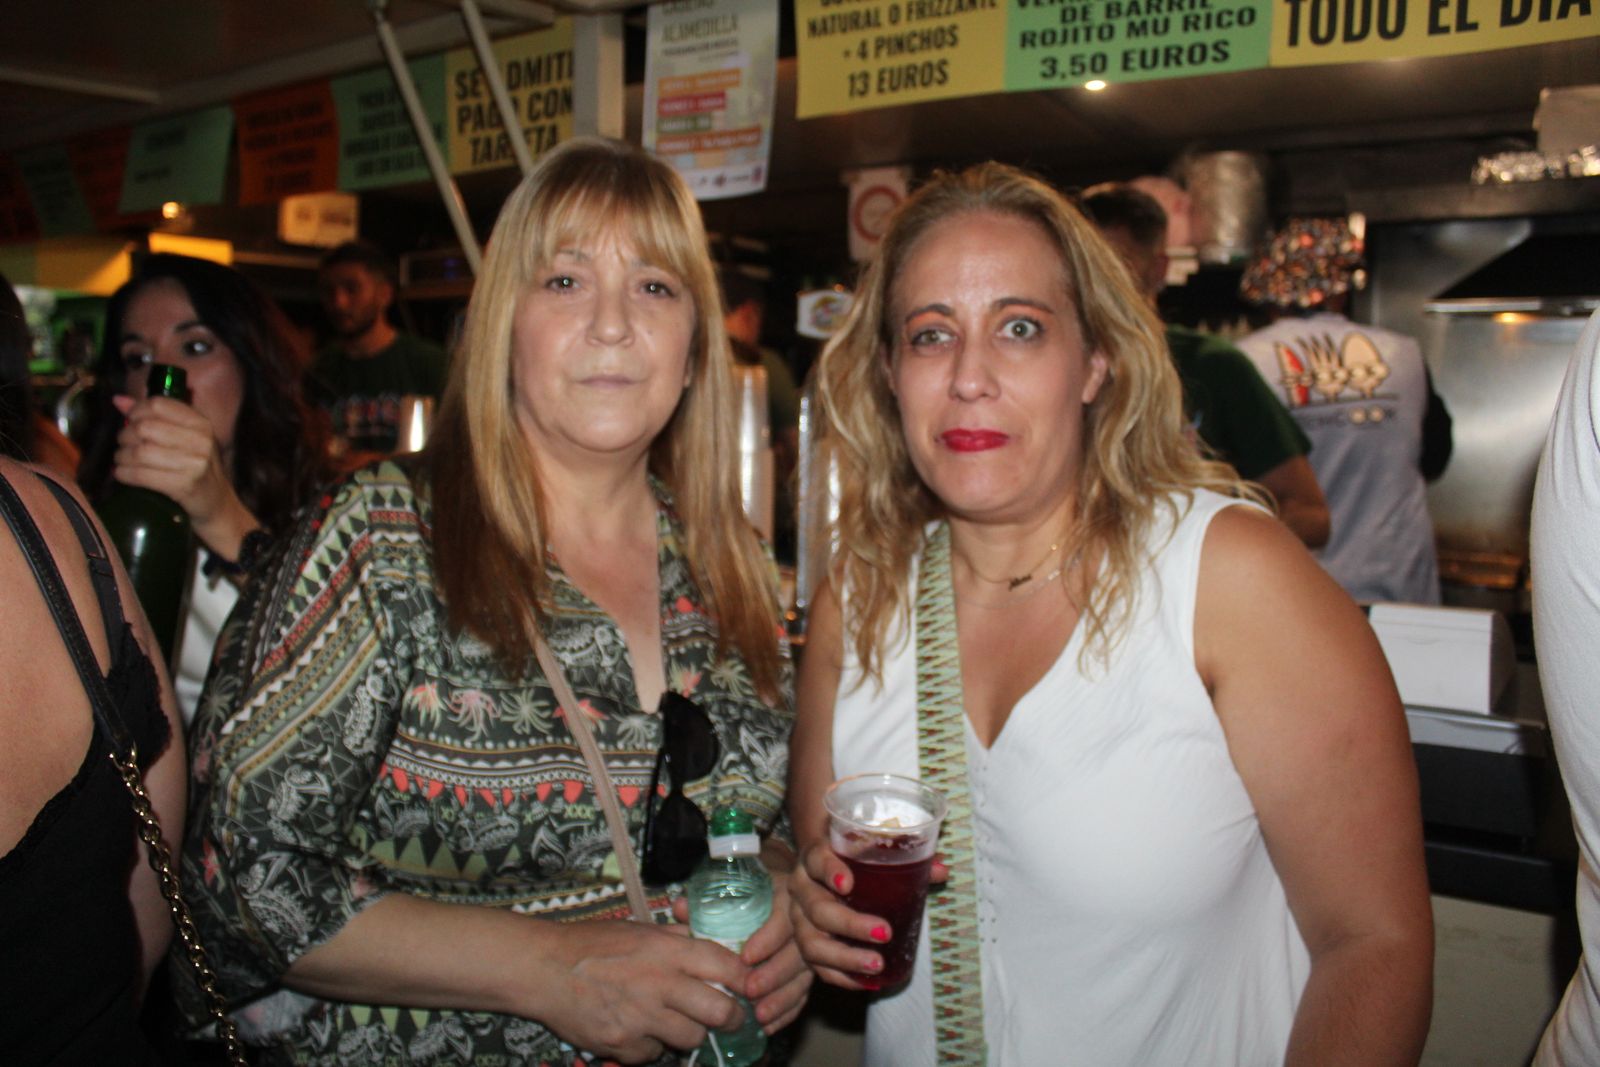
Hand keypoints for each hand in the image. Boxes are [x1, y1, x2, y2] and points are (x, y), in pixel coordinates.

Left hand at [112, 394, 254, 556]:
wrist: (217, 507)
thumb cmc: (197, 470)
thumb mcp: (184, 439)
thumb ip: (154, 418)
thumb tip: (119, 400)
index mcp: (201, 424)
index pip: (158, 405)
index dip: (136, 411)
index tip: (130, 422)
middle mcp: (200, 441)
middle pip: (144, 427)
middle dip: (125, 437)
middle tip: (125, 446)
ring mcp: (194, 464)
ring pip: (139, 451)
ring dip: (122, 457)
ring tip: (122, 462)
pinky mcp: (183, 485)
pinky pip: (141, 474)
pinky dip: (125, 474)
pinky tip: (122, 474)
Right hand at [540, 918, 750, 1063]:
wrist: (544, 969)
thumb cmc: (593, 944)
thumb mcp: (639, 929)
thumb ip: (678, 938)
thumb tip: (714, 945)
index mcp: (666, 950)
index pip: (726, 967)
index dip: (746, 980)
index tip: (752, 986)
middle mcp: (658, 984)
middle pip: (720, 1012)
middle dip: (731, 1017)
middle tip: (730, 1017)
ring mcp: (640, 1018)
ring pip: (691, 1037)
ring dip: (690, 1032)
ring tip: (675, 1021)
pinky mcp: (622, 1044)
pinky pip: (654, 1053)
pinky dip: (652, 1045)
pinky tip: (639, 1029)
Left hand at [669, 858, 812, 1035]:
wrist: (769, 900)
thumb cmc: (744, 897)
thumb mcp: (728, 894)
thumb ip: (706, 903)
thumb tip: (680, 908)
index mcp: (784, 896)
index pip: (782, 918)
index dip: (767, 939)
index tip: (746, 957)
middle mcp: (802, 923)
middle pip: (797, 952)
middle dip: (774, 974)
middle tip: (749, 991)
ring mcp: (808, 949)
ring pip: (802, 977)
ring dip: (782, 999)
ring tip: (759, 1016)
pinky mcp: (808, 971)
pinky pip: (803, 994)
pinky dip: (786, 1012)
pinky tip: (769, 1026)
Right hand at [787, 840, 891, 989]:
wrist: (823, 868)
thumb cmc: (852, 857)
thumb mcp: (872, 849)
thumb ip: (906, 855)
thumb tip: (941, 870)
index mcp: (816, 856)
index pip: (817, 859)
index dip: (829, 871)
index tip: (848, 883)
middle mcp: (802, 887)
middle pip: (817, 908)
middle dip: (849, 924)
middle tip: (884, 932)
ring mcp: (800, 918)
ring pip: (812, 943)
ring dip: (844, 957)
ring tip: (876, 963)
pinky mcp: (806, 942)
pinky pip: (817, 966)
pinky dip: (842, 977)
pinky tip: (868, 982)